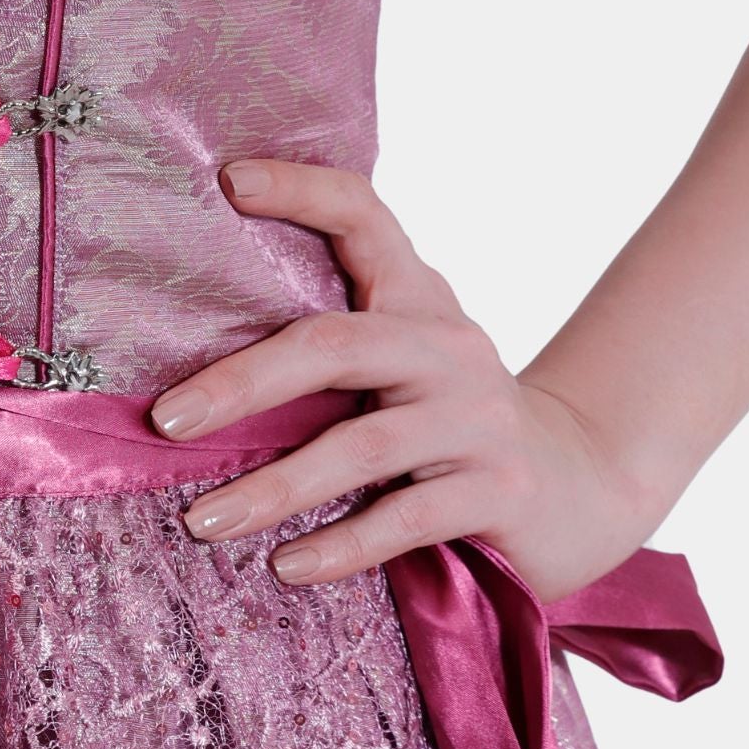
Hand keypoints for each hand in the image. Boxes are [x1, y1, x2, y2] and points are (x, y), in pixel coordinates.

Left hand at [152, 162, 660, 601]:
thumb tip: (188, 374)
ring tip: (202, 520)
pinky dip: (341, 546)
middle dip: (242, 382)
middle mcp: (447, 346)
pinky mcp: (500, 491)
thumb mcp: (402, 367)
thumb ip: (328, 352)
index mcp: (417, 299)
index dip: (301, 191)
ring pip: (363, 444)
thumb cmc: (451, 425)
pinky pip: (406, 519)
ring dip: (274, 488)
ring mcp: (478, 418)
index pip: (364, 216)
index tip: (229, 181)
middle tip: (167, 421)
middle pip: (335, 344)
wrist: (582, 487)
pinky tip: (287, 568)